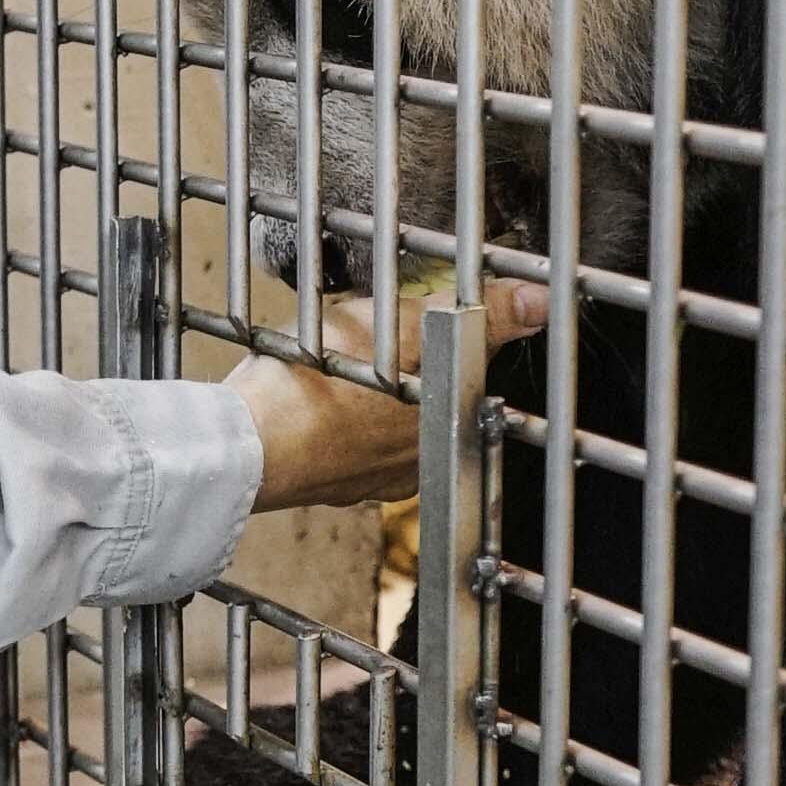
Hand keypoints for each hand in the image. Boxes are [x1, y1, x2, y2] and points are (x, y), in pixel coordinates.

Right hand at [226, 277, 549, 513]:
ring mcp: (368, 481)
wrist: (246, 444)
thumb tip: (540, 302)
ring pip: (383, 421)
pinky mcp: (323, 482)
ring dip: (367, 392)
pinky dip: (331, 415)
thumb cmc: (321, 391)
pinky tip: (310, 393)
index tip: (420, 318)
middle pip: (428, 397)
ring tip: (336, 359)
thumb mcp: (410, 328)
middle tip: (372, 332)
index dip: (447, 335)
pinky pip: (340, 440)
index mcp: (449, 434)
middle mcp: (417, 469)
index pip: (468, 371)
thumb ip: (482, 314)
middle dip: (406, 364)